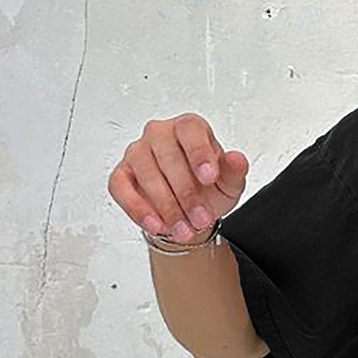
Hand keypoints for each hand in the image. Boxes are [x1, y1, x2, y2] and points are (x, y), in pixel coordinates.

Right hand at [108, 113, 248, 241]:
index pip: (190, 131)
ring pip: (146, 174)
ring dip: (167, 206)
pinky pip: (121, 188)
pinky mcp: (121, 174)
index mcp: (189, 127)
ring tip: (184, 229)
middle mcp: (160, 133)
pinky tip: (156, 225)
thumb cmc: (209, 187)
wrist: (190, 209)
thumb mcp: (230, 183)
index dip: (200, 154)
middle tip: (201, 218)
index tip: (209, 178)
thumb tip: (237, 159)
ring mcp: (137, 152)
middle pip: (168, 157)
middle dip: (187, 193)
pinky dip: (138, 209)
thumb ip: (234, 171)